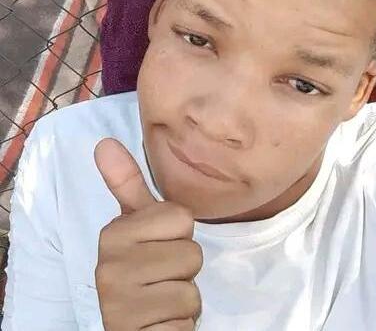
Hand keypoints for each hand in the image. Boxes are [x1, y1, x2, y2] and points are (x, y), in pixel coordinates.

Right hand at [94, 138, 202, 330]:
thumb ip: (126, 185)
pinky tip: (159, 323)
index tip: (158, 247)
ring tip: (160, 300)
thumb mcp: (136, 226)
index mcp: (113, 234)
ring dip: (184, 300)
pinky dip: (180, 327)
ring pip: (191, 291)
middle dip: (184, 270)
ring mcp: (119, 305)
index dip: (179, 235)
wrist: (132, 328)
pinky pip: (184, 324)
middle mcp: (109, 267)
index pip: (181, 218)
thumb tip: (104, 142)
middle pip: (191, 253)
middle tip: (160, 278)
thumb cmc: (141, 270)